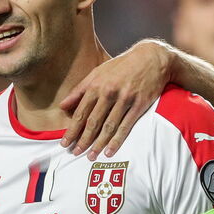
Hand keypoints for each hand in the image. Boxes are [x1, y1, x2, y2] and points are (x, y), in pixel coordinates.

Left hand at [60, 39, 173, 158]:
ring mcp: (124, 99)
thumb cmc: (122, 66)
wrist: (151, 58)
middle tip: (74, 153)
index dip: (72, 129)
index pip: (80, 112)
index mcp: (96, 85)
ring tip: (91, 156)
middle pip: (92, 121)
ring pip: (108, 126)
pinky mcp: (139, 105)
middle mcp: (108, 93)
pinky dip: (117, 140)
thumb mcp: (98, 72)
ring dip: (98, 143)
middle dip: (82, 139)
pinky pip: (126, 126)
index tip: (64, 142)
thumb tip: (62, 105)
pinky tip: (110, 151)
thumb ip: (80, 90)